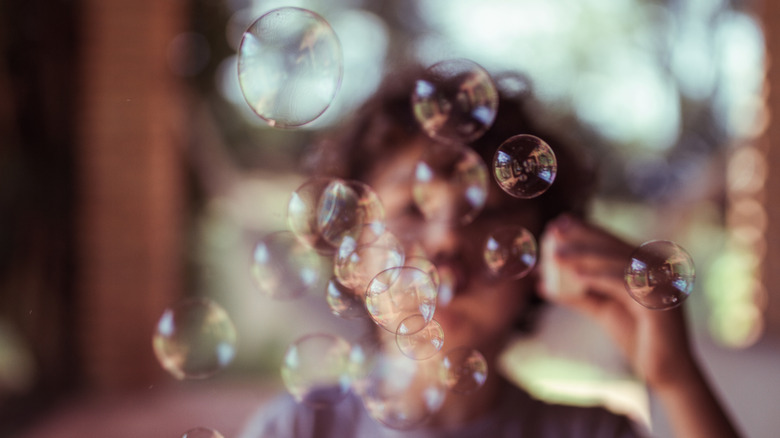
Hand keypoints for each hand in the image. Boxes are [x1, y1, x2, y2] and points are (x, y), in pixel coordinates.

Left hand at [537, 215, 696, 389]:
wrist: (663, 370)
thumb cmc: (636, 336)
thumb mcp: (602, 309)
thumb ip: (577, 294)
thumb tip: (542, 285)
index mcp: (646, 265)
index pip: (612, 242)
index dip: (586, 230)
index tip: (558, 223)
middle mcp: (658, 268)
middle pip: (614, 246)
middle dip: (581, 236)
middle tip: (553, 230)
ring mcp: (662, 283)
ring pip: (617, 262)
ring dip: (584, 255)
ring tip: (555, 255)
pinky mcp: (661, 302)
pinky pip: (624, 283)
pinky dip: (599, 276)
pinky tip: (576, 274)